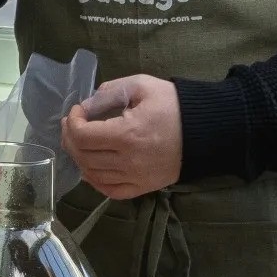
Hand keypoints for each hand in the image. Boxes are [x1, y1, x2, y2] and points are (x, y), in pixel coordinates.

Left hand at [62, 73, 181, 198]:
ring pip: (93, 175)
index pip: (82, 135)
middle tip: (73, 124)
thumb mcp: (141, 86)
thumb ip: (110, 92)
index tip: (78, 110)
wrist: (206, 131)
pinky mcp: (144, 187)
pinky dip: (94, 181)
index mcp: (127, 134)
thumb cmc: (173, 105)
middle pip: (83, 156)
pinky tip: (90, 167)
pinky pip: (110, 191)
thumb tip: (87, 106)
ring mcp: (136, 178)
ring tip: (80, 143)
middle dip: (70, 138)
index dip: (72, 121)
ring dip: (79, 158)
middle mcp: (129, 161)